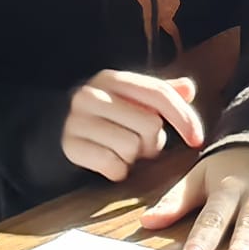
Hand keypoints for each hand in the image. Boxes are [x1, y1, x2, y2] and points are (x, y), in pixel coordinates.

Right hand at [61, 70, 204, 181]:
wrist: (51, 131)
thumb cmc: (103, 118)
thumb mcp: (129, 100)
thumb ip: (159, 95)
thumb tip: (188, 88)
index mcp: (112, 79)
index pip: (158, 94)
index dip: (184, 117)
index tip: (196, 140)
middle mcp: (91, 94)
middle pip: (150, 124)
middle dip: (151, 142)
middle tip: (139, 144)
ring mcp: (77, 120)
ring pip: (132, 147)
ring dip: (133, 157)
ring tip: (121, 152)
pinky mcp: (69, 146)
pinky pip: (113, 166)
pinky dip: (118, 171)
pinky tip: (108, 163)